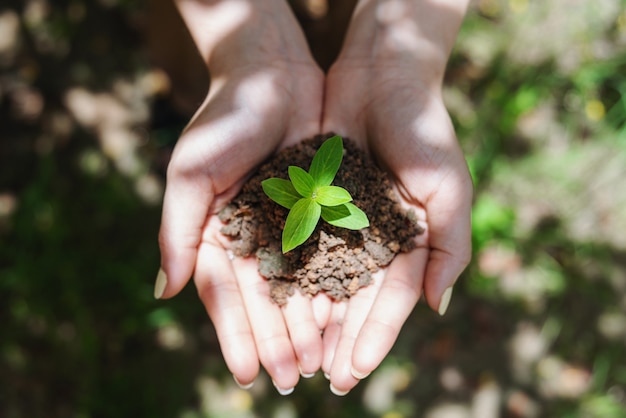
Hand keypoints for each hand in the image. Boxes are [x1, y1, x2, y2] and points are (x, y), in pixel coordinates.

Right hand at [156, 0, 324, 392]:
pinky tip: (340, 318)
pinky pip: (328, 256)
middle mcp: (253, 238)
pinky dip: (333, 287)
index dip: (235, 335)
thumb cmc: (222, 120)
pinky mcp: (321, 211)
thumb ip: (177, 231)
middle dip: (276, 340)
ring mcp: (288, 227)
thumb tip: (166, 291)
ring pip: (299, 286)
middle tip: (289, 379)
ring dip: (306, 324)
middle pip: (265, 300)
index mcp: (217, 234)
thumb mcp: (191, 174)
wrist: (271, 74)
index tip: (246, 374)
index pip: (226, 295)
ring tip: (317, 361)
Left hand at [316, 0, 471, 393]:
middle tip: (323, 380)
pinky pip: (299, 244)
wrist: (382, 75)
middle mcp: (372, 238)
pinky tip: (278, 305)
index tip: (356, 372)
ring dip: (312, 318)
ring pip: (323, 279)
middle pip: (354, 300)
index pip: (391, 301)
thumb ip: (449, 247)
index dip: (375, 338)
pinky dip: (290, 274)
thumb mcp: (448, 188)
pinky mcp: (312, 200)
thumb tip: (437, 308)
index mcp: (408, 242)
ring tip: (298, 355)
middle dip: (340, 340)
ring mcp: (341, 221)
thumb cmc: (424, 129)